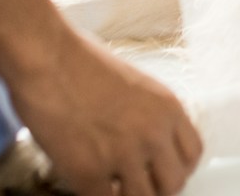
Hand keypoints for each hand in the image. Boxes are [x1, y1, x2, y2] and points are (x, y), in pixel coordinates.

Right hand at [7, 28, 203, 195]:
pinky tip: (89, 185)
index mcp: (168, 107)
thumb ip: (149, 114)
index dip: (178, 167)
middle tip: (138, 184)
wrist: (46, 57)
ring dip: (128, 195)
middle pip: (174, 183)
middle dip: (156, 188)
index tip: (164, 171)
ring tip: (113, 187)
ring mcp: (122, 155)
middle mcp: (153, 133)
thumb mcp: (135, 84)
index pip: (193, 154)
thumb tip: (149, 143)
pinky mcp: (88, 172)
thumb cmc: (81, 61)